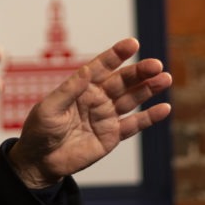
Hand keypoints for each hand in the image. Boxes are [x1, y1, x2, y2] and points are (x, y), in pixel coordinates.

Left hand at [7, 38, 171, 188]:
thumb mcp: (49, 108)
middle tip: (156, 64)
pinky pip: (134, 125)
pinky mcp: (112, 135)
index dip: (117, 55)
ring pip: (132, 99)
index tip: (132, 44)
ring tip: (165, 78)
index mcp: (82, 86)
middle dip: (139, 72)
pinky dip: (149, 117)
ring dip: (149, 89)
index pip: (102, 66)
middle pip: (122, 81)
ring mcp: (106, 116)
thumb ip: (70, 90)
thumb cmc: (40, 130)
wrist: (40, 161)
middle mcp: (97, 98)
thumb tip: (86, 70)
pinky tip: (164, 108)